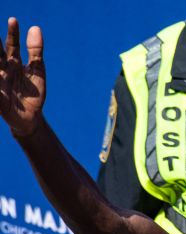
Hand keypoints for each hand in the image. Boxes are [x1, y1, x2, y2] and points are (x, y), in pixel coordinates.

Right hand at [0, 17, 45, 136]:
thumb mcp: (37, 71)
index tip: (13, 20)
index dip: (12, 33)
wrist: (31, 117)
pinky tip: (0, 82)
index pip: (11, 45)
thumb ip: (36, 51)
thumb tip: (35, 27)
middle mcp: (3, 71)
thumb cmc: (33, 93)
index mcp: (13, 63)